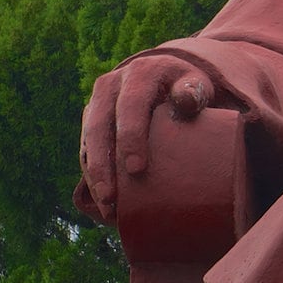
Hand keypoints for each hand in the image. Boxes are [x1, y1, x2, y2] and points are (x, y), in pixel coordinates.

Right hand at [76, 55, 216, 221]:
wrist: (166, 78)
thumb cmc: (187, 88)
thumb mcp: (196, 84)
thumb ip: (194, 91)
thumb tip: (186, 100)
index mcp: (140, 73)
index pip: (131, 106)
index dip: (131, 137)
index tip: (137, 169)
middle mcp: (111, 84)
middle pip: (100, 127)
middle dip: (102, 165)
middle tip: (111, 199)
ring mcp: (97, 102)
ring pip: (88, 141)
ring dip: (94, 175)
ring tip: (106, 208)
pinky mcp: (91, 120)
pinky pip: (86, 149)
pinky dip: (92, 175)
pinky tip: (101, 200)